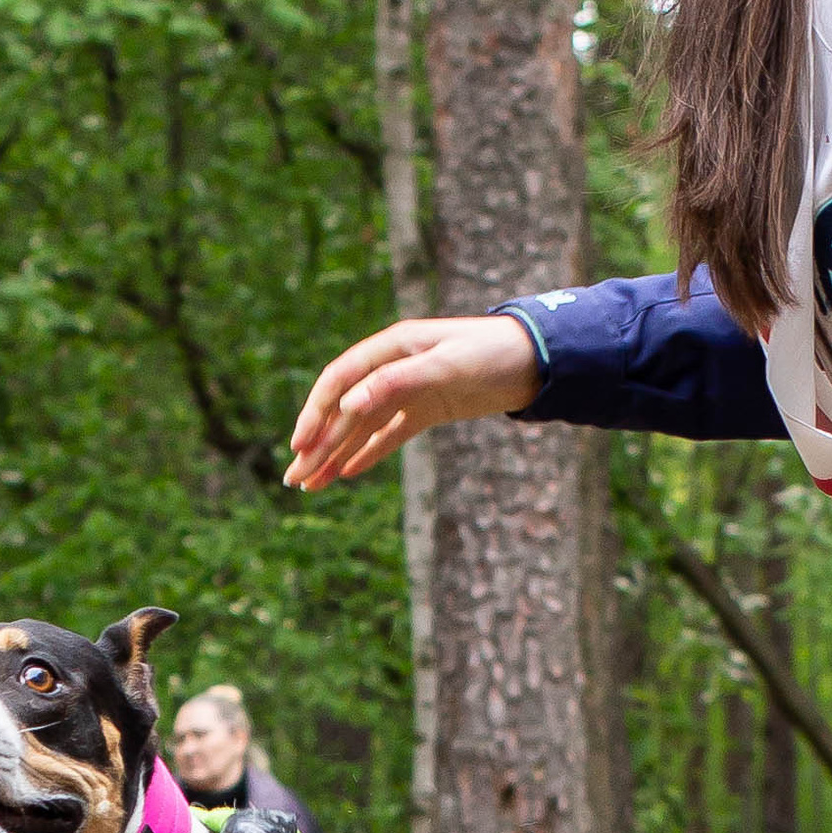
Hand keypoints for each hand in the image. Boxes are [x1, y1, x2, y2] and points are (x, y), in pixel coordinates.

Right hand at [284, 313, 539, 490]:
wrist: (537, 359)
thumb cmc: (491, 354)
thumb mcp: (445, 366)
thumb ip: (395, 382)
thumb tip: (348, 405)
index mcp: (391, 347)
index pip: (339, 381)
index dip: (315, 414)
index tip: (300, 447)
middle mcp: (394, 368)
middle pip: (344, 409)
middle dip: (317, 445)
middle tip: (294, 479)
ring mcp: (410, 390)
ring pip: (362, 426)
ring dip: (335, 454)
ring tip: (311, 485)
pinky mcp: (427, 409)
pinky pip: (389, 435)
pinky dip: (367, 453)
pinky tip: (347, 473)